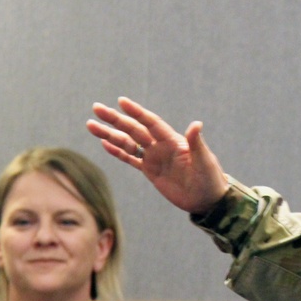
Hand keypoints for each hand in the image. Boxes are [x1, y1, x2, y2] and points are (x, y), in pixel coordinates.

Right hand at [87, 96, 228, 214]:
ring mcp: (154, 157)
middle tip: (96, 108)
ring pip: (127, 142)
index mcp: (173, 140)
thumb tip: (196, 124)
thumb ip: (196, 143)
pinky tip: (104, 143)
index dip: (136, 112)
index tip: (121, 101)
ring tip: (91, 124)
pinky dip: (117, 152)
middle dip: (115, 119)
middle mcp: (161, 145)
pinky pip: (130, 159)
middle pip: (133, 129)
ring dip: (110, 134)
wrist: (207, 199)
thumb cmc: (209, 178)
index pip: (151, 122)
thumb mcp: (204, 161)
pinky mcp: (150, 171)